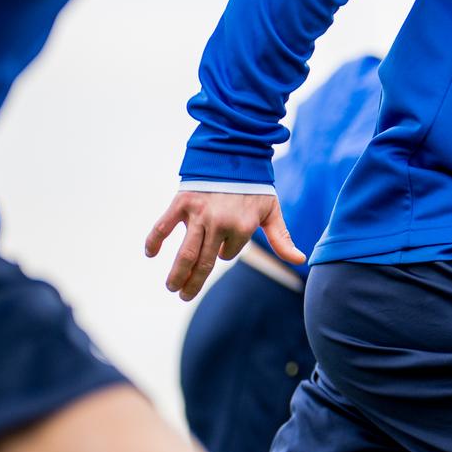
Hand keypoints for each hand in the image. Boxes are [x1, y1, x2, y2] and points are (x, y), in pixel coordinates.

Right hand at [144, 191, 303, 300]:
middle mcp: (220, 223)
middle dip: (192, 284)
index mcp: (242, 227)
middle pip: (203, 263)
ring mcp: (199, 214)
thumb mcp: (271, 212)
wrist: (235, 155)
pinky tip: (150, 254)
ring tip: (172, 287)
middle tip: (183, 296)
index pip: (227, 254)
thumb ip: (281, 238)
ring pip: (185, 252)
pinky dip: (154, 240)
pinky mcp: (182, 202)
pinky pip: (164, 226)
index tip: (223, 243)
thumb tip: (301, 259)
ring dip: (176, 273)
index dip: (224, 251)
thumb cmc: (254, 188)